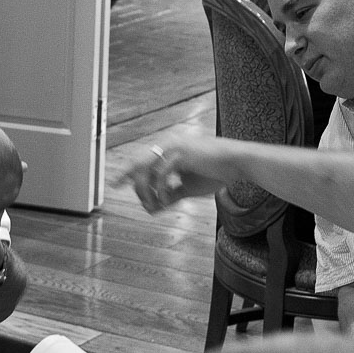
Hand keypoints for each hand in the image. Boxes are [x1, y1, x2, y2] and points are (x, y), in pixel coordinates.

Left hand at [113, 135, 229, 212]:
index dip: (127, 173)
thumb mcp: (188, 188)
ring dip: (148, 192)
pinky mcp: (181, 152)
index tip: (115, 184)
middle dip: (136, 187)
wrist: (237, 163)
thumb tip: (153, 208)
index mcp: (167, 149)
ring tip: (155, 206)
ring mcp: (173, 146)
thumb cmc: (215, 173)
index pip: (140, 160)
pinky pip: (161, 174)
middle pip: (138, 165)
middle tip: (145, 205)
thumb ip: (171, 195)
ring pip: (146, 170)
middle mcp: (166, 144)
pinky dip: (161, 190)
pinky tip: (167, 200)